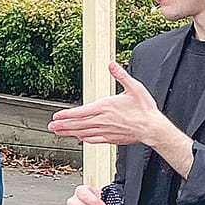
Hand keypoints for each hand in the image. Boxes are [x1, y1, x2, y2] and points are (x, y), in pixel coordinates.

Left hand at [48, 63, 164, 146]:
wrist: (152, 128)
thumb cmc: (144, 108)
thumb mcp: (134, 87)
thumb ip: (120, 75)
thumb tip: (111, 64)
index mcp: (106, 107)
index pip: (81, 112)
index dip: (67, 115)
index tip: (56, 116)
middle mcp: (103, 120)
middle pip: (79, 124)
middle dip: (63, 125)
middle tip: (51, 126)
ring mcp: (106, 131)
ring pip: (84, 132)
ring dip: (70, 132)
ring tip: (60, 132)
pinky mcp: (111, 138)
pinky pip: (94, 139)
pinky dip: (85, 139)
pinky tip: (80, 138)